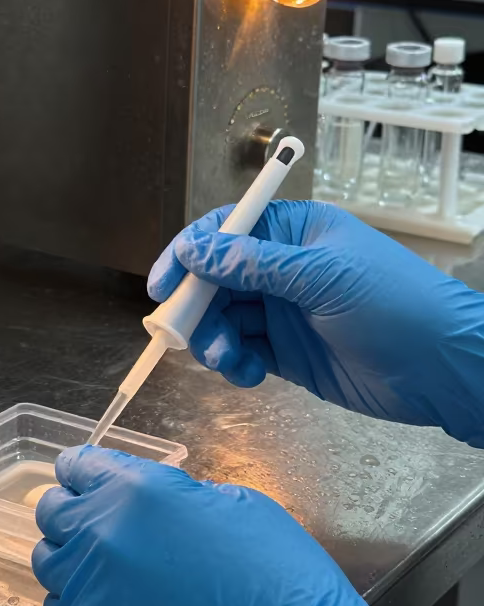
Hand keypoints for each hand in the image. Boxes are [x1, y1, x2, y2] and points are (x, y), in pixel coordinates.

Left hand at [33, 446, 469, 605]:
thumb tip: (155, 505)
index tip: (90, 478)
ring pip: (48, 563)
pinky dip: (74, 604)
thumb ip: (177, 496)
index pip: (79, 466)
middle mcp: (97, 535)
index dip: (85, 470)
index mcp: (136, 491)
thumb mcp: (235, 504)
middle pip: (53, 512)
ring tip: (106, 570)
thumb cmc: (278, 573)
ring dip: (69, 559)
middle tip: (102, 525)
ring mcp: (87, 592)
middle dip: (73, 511)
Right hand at [148, 200, 483, 445]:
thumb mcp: (322, 277)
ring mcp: (285, 312)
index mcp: (294, 233)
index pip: (226, 232)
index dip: (188, 255)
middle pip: (215, 280)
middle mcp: (283, 269)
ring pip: (223, 320)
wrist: (442, 369)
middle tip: (184, 334)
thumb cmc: (397, 306)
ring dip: (212, 340)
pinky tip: (246, 374)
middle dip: (195, 306)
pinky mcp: (288, 353)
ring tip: (226, 358)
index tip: (162, 285)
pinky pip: (242, 353)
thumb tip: (195, 250)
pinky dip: (233, 364)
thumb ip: (253, 265)